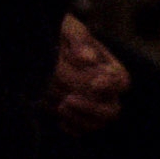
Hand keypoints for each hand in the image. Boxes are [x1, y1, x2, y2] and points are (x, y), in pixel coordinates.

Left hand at [46, 14, 128, 135]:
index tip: (93, 84)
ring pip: (98, 122)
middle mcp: (103, 89)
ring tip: (60, 107)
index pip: (121, 81)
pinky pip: (82, 130)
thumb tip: (87, 59)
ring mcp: (91, 103)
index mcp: (107, 67)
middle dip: (91, 107)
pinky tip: (58, 120)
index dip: (110, 85)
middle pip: (112, 109)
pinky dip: (72, 128)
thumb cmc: (58, 33)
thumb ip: (78, 39)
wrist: (38, 44)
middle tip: (67, 99)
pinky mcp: (76, 114)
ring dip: (80, 118)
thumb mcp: (66, 28)